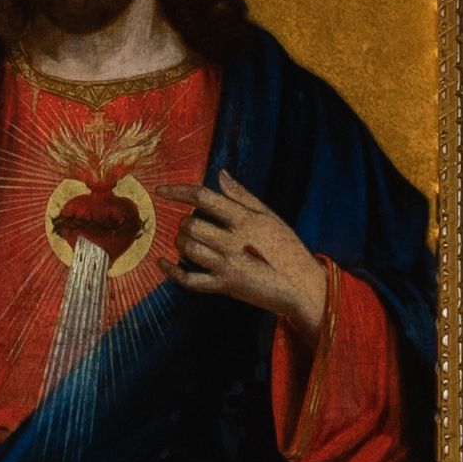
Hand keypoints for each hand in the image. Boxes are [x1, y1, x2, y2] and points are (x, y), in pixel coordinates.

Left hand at [169, 171, 331, 341]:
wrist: (302, 285)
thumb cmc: (287, 247)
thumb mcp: (269, 216)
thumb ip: (241, 196)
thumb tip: (221, 174)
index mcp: (245, 218)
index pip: (203, 197)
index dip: (178, 191)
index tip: (160, 189)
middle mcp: (234, 240)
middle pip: (192, 224)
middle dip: (184, 222)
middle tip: (191, 225)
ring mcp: (229, 265)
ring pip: (189, 249)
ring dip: (181, 242)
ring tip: (188, 241)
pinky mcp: (225, 286)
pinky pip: (190, 280)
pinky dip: (172, 272)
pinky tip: (163, 262)